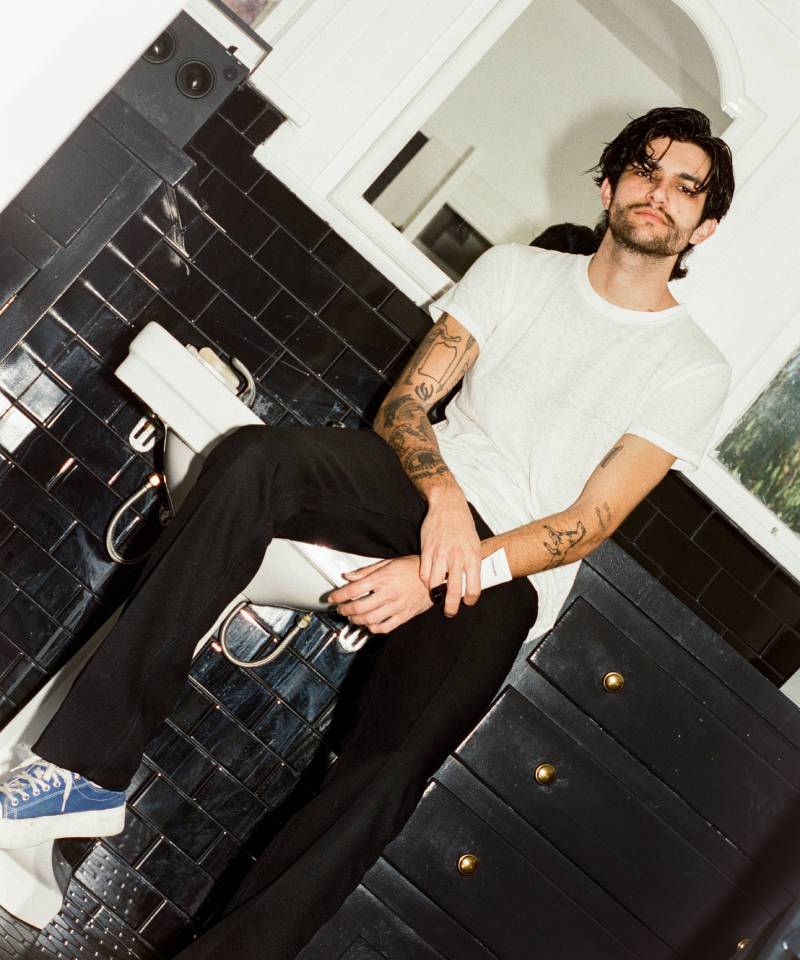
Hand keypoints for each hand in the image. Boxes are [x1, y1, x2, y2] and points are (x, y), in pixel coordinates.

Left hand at [328, 556, 432, 633]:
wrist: (434, 577)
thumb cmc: (412, 568)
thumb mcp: (388, 563)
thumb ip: (366, 571)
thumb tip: (349, 576)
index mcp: (382, 578)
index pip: (354, 589)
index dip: (339, 595)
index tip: (332, 598)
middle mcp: (388, 593)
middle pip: (359, 607)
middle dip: (345, 610)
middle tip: (340, 609)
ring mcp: (396, 606)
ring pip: (370, 619)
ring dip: (356, 620)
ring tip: (352, 617)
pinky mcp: (404, 615)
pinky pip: (385, 627)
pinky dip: (373, 628)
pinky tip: (369, 624)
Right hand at [419, 486, 480, 616]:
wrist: (448, 505)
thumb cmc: (463, 525)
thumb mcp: (475, 543)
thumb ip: (472, 562)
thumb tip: (472, 581)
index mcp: (472, 556)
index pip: (474, 587)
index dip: (470, 599)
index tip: (467, 602)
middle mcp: (457, 557)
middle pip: (454, 591)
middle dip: (451, 607)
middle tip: (450, 612)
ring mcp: (440, 554)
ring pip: (435, 584)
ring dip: (435, 594)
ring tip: (436, 595)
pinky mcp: (427, 550)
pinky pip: (424, 573)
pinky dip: (426, 580)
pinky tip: (428, 580)